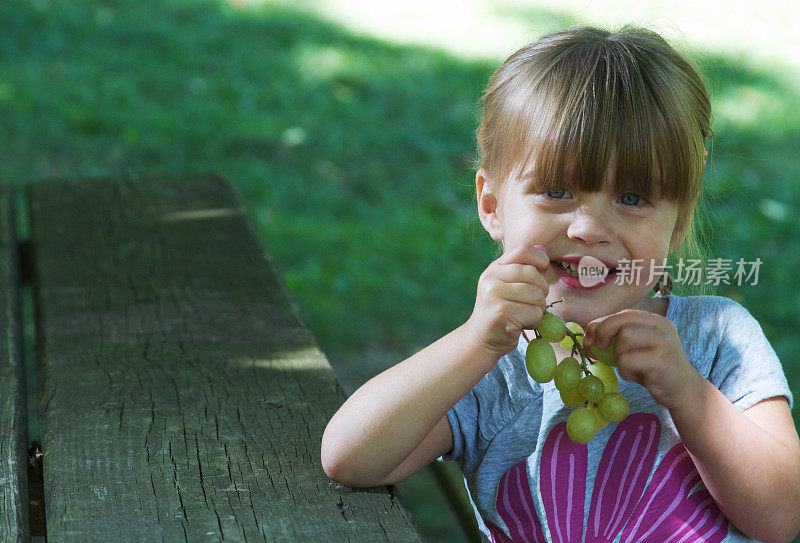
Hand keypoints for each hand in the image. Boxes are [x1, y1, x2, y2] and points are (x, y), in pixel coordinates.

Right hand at [466, 243, 549, 358]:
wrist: (481, 338)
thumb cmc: (501, 310)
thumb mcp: (509, 286)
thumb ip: (526, 269)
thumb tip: (544, 249)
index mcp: (494, 268)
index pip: (523, 250)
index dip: (540, 258)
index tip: (542, 271)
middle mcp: (491, 278)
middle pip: (534, 275)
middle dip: (541, 291)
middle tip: (532, 303)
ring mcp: (494, 295)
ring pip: (536, 296)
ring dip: (538, 309)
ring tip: (524, 315)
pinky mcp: (501, 313)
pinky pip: (534, 313)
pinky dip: (534, 322)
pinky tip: (521, 324)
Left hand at [584, 309, 699, 409]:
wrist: (683, 390)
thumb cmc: (653, 368)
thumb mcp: (636, 348)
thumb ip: (618, 337)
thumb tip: (588, 333)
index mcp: (654, 320)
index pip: (622, 314)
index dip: (601, 324)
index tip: (590, 340)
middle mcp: (661, 326)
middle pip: (622, 319)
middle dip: (603, 332)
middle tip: (599, 349)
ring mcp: (664, 342)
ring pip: (625, 338)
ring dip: (617, 355)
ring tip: (627, 366)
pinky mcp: (662, 360)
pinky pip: (628, 360)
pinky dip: (624, 370)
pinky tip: (633, 376)